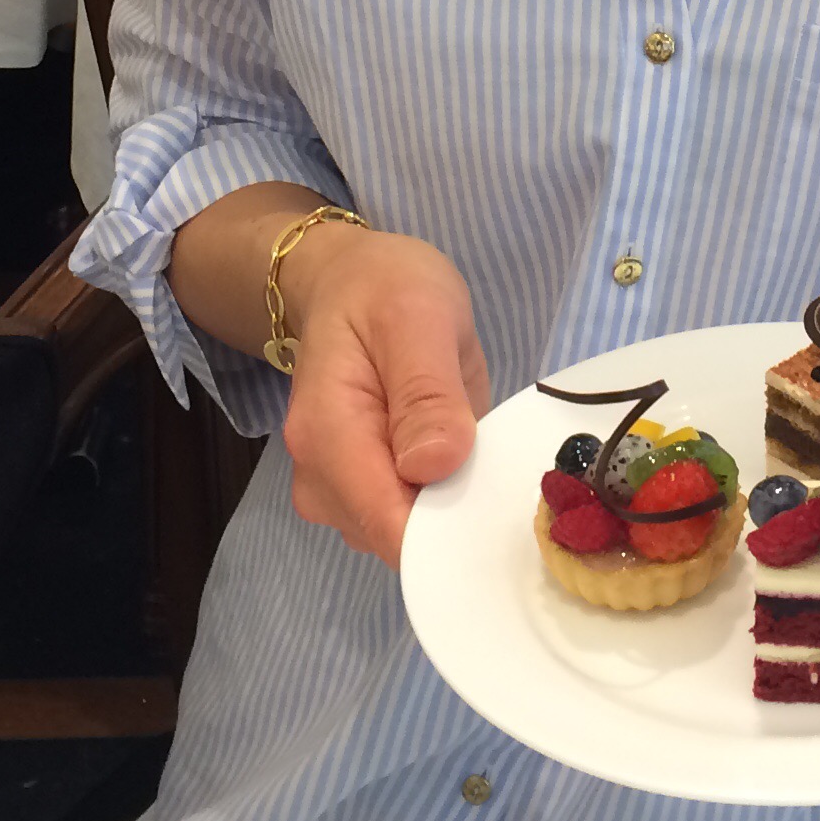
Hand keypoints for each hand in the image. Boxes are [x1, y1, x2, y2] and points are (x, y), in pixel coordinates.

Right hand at [274, 221, 488, 566]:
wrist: (349, 282)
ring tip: (477, 444)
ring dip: (451, 506)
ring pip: (407, 535)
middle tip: (496, 456)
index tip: (500, 510)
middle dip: (455, 517)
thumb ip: (427, 391)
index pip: (386, 523)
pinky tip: (460, 456)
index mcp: (328, 435)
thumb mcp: (418, 317)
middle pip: (398, 538)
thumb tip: (435, 466)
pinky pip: (409, 518)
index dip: (447, 533)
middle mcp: (319, 478)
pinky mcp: (357, 491)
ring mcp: (335, 490)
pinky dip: (443, 498)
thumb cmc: (384, 289)